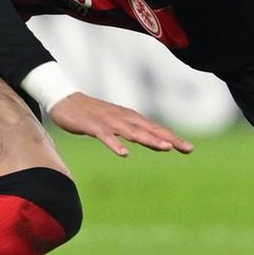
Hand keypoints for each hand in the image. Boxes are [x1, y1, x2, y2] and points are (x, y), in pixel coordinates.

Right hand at [47, 92, 192, 157]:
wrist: (64, 100)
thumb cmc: (92, 113)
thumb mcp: (116, 122)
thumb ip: (133, 131)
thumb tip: (153, 141)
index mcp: (129, 118)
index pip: (155, 129)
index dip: (172, 138)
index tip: (189, 149)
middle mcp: (123, 118)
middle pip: (150, 130)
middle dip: (169, 139)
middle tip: (187, 148)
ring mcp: (109, 122)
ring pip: (132, 132)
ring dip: (149, 140)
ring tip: (164, 148)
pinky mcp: (93, 126)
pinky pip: (106, 137)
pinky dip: (116, 144)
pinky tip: (124, 154)